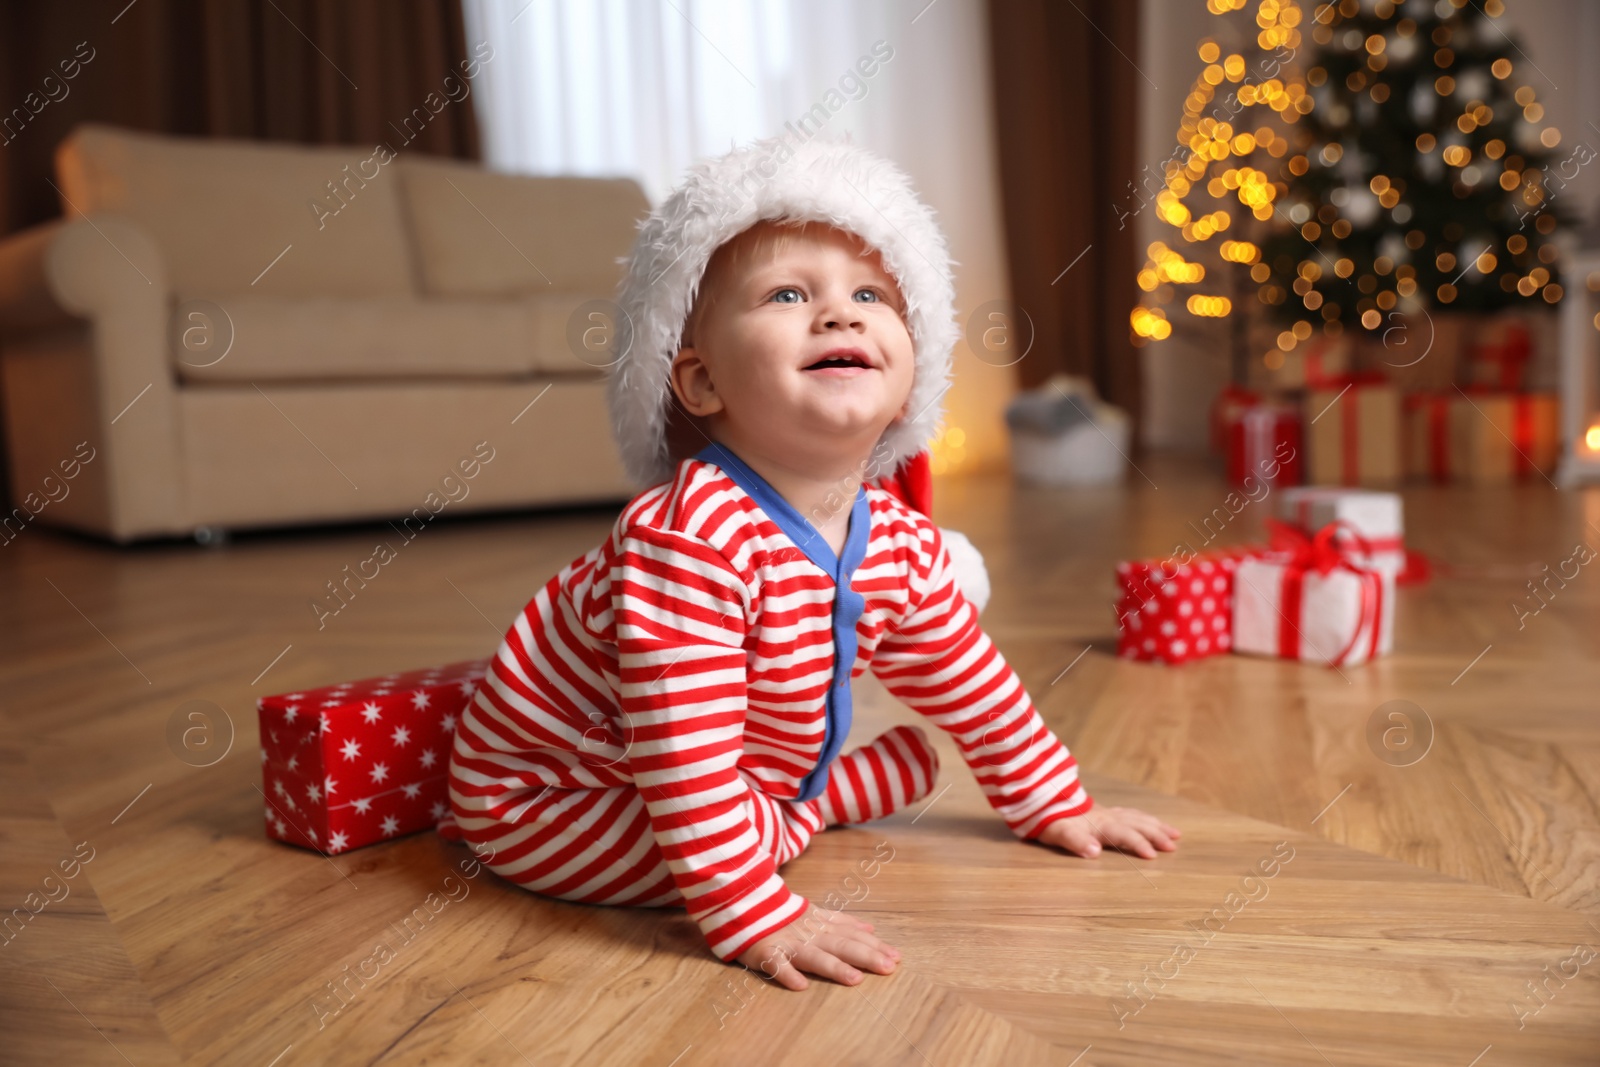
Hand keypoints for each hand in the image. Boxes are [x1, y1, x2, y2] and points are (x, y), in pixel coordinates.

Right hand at [734, 903, 900, 990]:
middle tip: (889, 967)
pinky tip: (800, 986)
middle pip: (840, 944)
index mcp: (820, 924)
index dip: (874, 945)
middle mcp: (808, 933)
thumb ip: (841, 921)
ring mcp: (786, 942)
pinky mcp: (764, 952)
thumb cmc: (782, 913)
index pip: (851, 935)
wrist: (743, 901)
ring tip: (855, 979)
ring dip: (834, 967)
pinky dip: (786, 973)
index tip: (896, 957)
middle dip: (865, 956)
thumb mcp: (814, 912)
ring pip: (812, 955)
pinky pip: (775, 963)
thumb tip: (870, 928)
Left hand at [1036, 806, 1180, 859]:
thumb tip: (1093, 851)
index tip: (1154, 856)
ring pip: (1137, 817)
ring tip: (1174, 832)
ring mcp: (1106, 812)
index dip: (1139, 844)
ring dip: (1156, 825)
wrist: (1041, 797)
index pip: (1125, 835)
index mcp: (1100, 824)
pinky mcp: (1102, 811)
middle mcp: (1108, 817)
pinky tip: (1147, 819)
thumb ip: (1076, 841)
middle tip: (1174, 845)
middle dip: (1157, 834)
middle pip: (1138, 824)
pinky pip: (1130, 813)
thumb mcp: (1058, 833)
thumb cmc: (1050, 820)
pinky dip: (1143, 817)